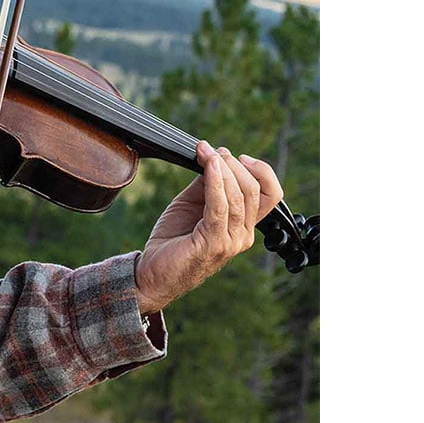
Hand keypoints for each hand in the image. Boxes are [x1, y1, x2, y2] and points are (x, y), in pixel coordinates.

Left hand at [134, 140, 282, 314]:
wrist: (152, 272)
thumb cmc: (173, 240)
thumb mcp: (192, 204)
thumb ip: (207, 185)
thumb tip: (214, 158)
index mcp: (243, 225)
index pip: (270, 194)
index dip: (260, 170)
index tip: (236, 155)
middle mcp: (243, 235)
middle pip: (254, 190)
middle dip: (233, 164)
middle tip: (210, 151)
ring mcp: (231, 241)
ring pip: (239, 196)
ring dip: (222, 168)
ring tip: (205, 152)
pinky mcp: (214, 243)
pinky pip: (220, 207)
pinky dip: (215, 182)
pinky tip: (207, 166)